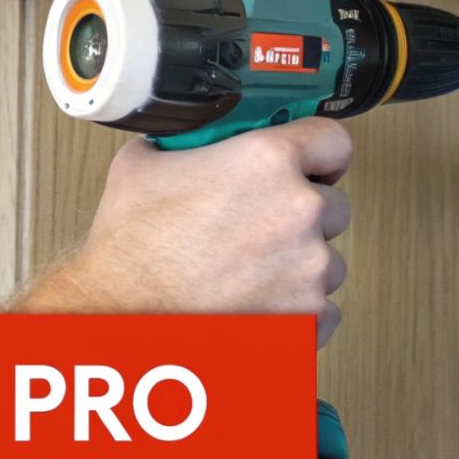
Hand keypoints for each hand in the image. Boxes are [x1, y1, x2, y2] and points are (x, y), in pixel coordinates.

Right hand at [21, 118, 352, 347]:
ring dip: (299, 266)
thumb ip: (186, 145)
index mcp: (267, 162)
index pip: (333, 142)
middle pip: (333, 205)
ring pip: (327, 261)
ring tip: (249, 273)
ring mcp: (309, 269)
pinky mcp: (308, 318)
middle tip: (260, 227)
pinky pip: (325, 310)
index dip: (318, 153)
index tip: (310, 165)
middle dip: (303, 216)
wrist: (125, 317)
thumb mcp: (143, 165)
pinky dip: (299, 311)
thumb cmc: (130, 251)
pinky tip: (258, 304)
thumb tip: (193, 140)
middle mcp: (298, 212)